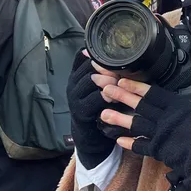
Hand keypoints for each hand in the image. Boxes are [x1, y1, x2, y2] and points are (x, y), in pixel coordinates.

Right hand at [68, 51, 119, 167]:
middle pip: (86, 67)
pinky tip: (113, 97)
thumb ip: (104, 73)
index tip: (111, 57)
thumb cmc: (97, 107)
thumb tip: (117, 56)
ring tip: (117, 83)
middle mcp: (73, 85)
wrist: (90, 134)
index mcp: (76, 76)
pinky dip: (104, 97)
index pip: (82, 58)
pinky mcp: (80, 111)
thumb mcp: (99, 87)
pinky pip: (93, 100)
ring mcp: (75, 98)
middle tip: (117, 70)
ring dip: (106, 80)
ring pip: (89, 81)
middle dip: (104, 68)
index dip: (97, 56)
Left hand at [100, 76, 190, 190]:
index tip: (121, 80)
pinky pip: (141, 146)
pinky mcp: (159, 150)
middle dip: (121, 96)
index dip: (136, 86)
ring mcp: (160, 135)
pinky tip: (118, 140)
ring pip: (136, 124)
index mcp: (177, 107)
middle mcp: (165, 119)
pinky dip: (130, 143)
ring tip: (104, 114)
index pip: (153, 94)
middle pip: (140, 106)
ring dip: (119, 119)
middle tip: (104, 89)